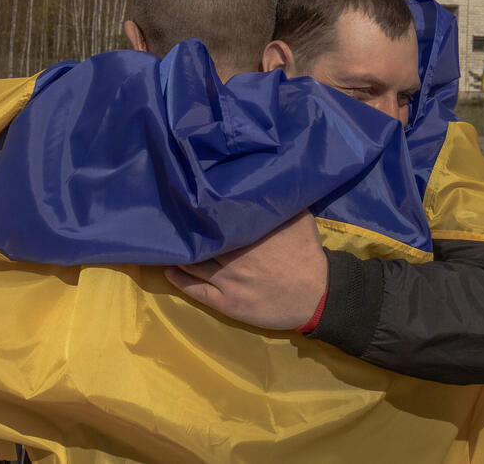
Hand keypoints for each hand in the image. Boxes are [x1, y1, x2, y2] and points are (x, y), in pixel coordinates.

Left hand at [165, 211, 327, 329]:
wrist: (317, 295)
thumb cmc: (308, 257)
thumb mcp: (300, 220)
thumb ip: (279, 202)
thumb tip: (266, 182)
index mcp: (250, 234)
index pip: (216, 221)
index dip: (200, 214)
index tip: (188, 204)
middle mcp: (234, 256)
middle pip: (202, 242)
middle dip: (187, 233)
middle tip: (170, 223)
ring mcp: (228, 280)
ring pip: (195, 264)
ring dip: (179, 254)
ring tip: (166, 245)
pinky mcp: (227, 303)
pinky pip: (196, 290)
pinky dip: (179, 279)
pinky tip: (169, 271)